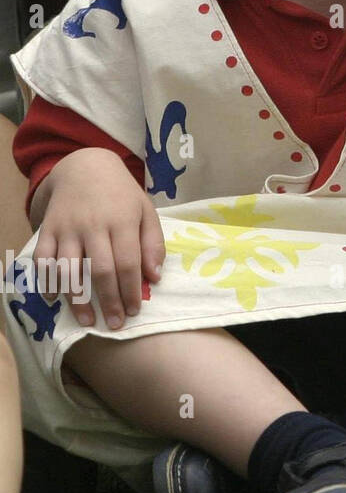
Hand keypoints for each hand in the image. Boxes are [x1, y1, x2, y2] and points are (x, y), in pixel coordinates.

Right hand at [32, 149, 164, 329]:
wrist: (86, 168)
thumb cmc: (121, 195)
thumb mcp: (146, 211)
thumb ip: (153, 243)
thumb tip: (154, 277)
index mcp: (122, 220)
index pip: (128, 262)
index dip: (131, 290)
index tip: (135, 311)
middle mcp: (94, 225)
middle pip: (100, 270)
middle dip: (109, 300)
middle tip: (115, 324)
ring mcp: (67, 227)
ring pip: (69, 268)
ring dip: (77, 299)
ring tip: (87, 321)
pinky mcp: (48, 229)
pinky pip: (43, 259)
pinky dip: (46, 280)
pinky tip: (54, 299)